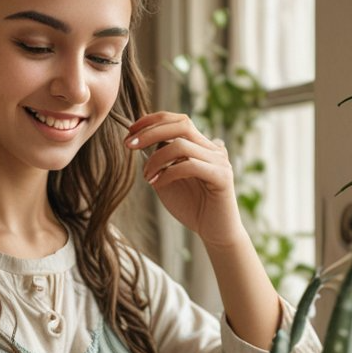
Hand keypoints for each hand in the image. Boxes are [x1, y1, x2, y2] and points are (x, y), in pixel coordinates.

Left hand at [126, 112, 245, 246]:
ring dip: (156, 159)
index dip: (153, 120)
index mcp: (200, 146)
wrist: (214, 232)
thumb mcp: (167, 179)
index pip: (178, 120)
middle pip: (182, 124)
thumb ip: (159, 160)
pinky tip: (157, 184)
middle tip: (129, 145)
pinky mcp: (222, 177)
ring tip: (146, 176)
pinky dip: (168, 173)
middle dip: (151, 131)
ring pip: (182, 145)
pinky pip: (190, 165)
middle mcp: (212, 149)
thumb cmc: (190, 207)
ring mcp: (219, 161)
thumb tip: (141, 141)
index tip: (130, 131)